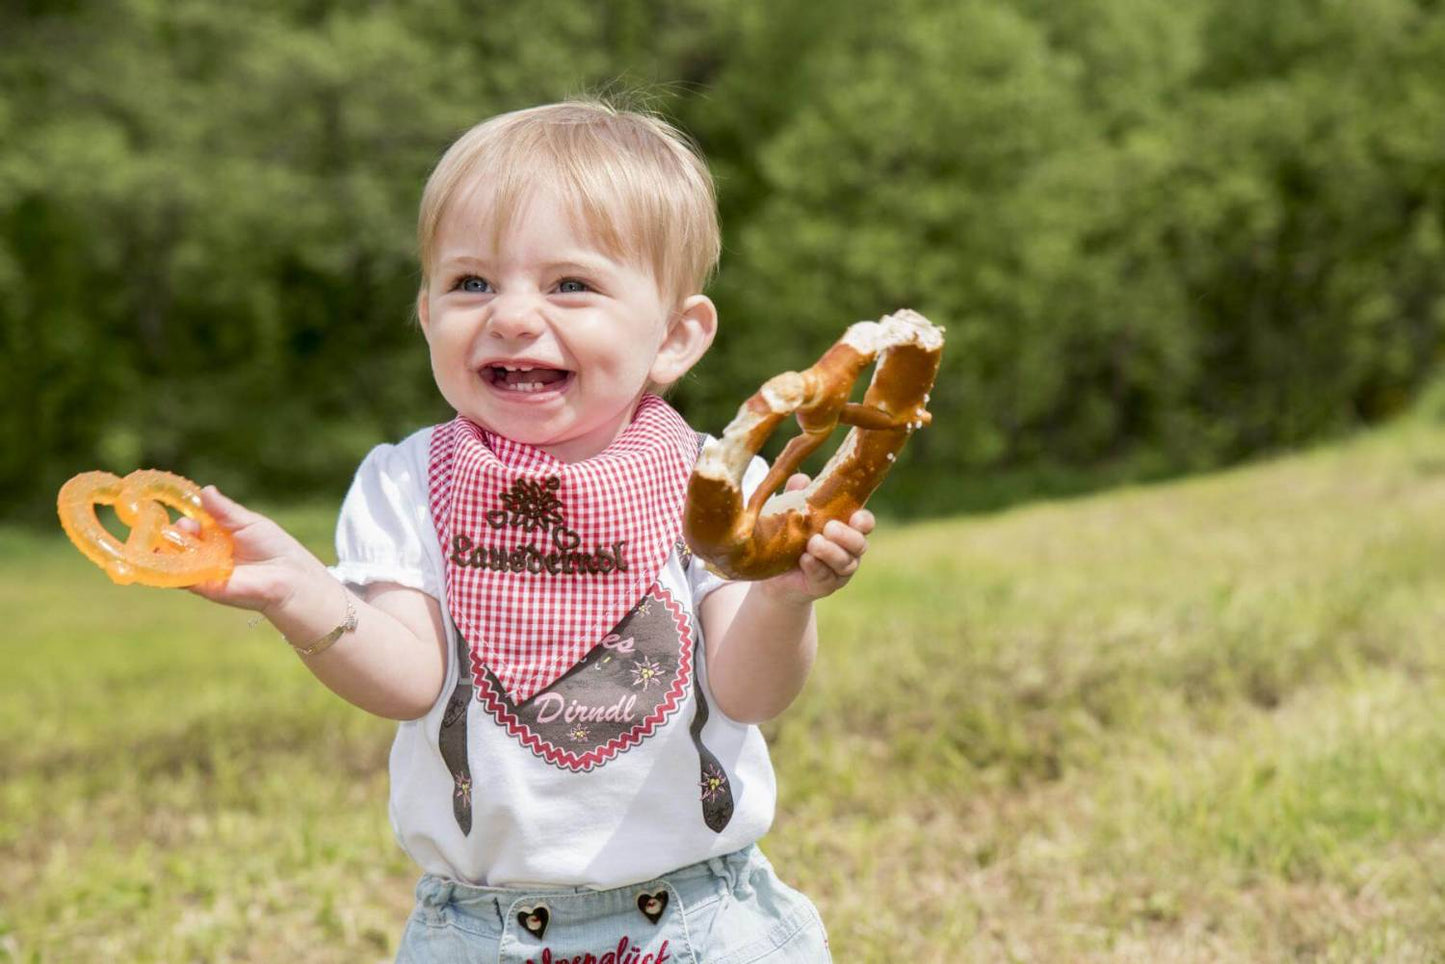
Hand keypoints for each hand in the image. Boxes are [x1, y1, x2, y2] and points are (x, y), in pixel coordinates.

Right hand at [177, 486, 328, 613]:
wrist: (287, 577)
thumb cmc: (273, 547)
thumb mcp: (248, 522)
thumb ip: (224, 510)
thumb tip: (205, 490)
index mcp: (216, 533)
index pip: (191, 522)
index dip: (185, 517)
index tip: (187, 513)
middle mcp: (206, 550)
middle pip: (178, 538)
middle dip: (176, 531)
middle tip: (187, 528)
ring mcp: (201, 569)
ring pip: (173, 557)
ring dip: (168, 548)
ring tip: (173, 540)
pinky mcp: (202, 586)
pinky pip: (179, 578)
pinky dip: (170, 568)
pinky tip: (170, 557)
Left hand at [756, 473, 874, 604]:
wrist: (775, 573)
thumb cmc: (791, 537)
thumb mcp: (792, 513)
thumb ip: (797, 495)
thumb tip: (801, 479)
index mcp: (847, 528)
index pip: (864, 524)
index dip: (864, 521)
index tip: (855, 517)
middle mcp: (849, 551)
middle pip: (859, 545)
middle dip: (846, 536)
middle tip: (829, 528)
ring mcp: (839, 571)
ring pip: (844, 563)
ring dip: (830, 552)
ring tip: (813, 543)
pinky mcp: (825, 586)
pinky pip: (825, 578)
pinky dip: (816, 568)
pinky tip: (805, 560)